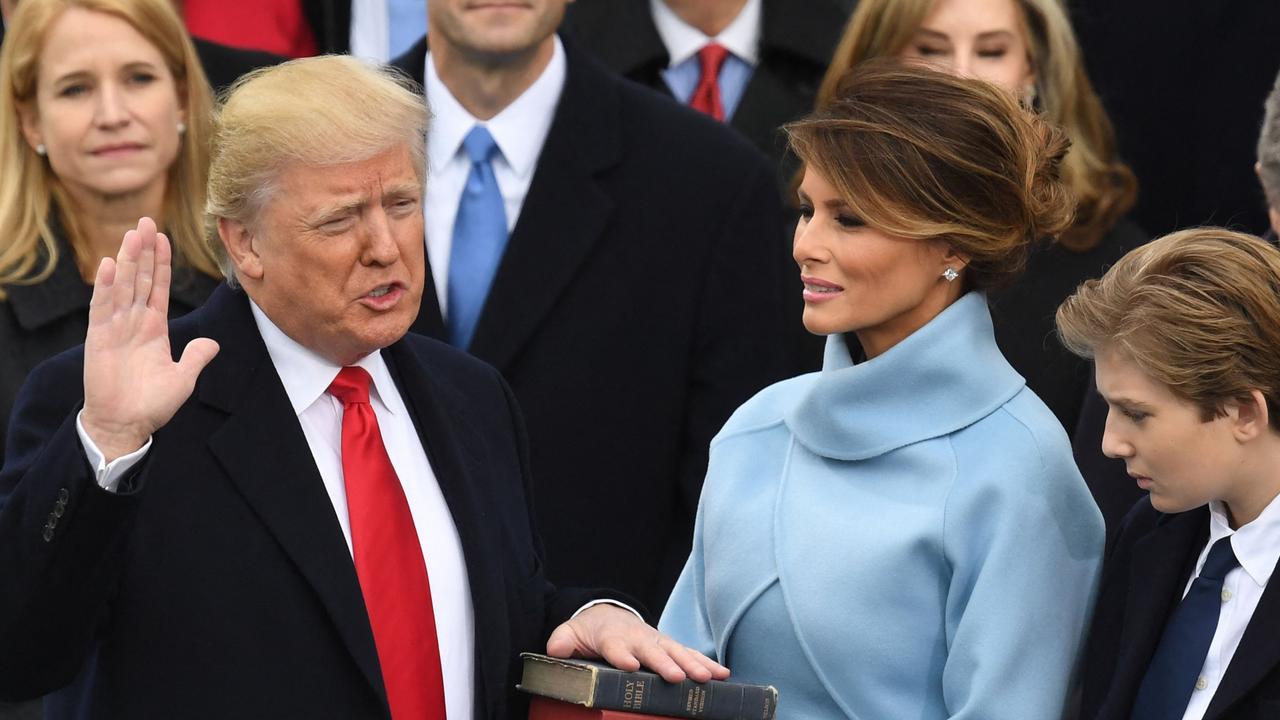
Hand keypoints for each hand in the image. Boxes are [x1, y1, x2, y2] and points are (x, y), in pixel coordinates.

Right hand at [81, 217, 218, 460]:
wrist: (125, 425)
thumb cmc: (152, 404)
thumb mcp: (183, 378)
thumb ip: (196, 357)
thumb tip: (213, 343)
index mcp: (154, 328)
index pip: (159, 287)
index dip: (161, 263)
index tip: (163, 238)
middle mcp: (134, 322)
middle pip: (140, 279)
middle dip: (144, 251)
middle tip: (147, 220)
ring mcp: (116, 328)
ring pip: (123, 286)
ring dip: (127, 260)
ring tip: (133, 233)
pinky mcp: (99, 339)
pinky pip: (103, 308)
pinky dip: (106, 287)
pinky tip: (109, 265)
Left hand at [546, 604, 729, 683]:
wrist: (608, 616)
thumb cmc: (590, 631)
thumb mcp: (570, 633)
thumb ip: (563, 641)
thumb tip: (555, 649)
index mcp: (612, 636)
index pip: (616, 646)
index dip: (622, 655)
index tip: (630, 665)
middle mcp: (638, 638)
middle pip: (652, 651)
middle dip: (665, 663)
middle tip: (676, 677)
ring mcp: (657, 641)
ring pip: (677, 652)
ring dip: (693, 665)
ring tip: (707, 678)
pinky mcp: (669, 647)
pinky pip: (690, 654)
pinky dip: (706, 663)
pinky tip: (722, 675)